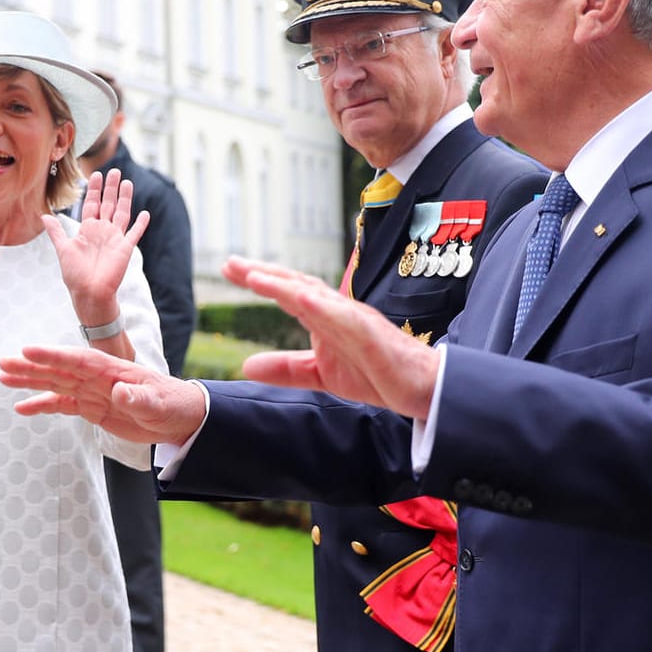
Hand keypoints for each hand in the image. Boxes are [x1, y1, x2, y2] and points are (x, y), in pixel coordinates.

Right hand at [0, 345, 205, 445]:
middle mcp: (96, 378)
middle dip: (31, 367)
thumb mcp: (158, 404)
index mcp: (111, 370)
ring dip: (30, 381)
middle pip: (58, 369)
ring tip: (3, 378)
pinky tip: (21, 407)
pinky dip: (41, 405)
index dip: (52, 355)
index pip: (77, 360)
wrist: (179, 417)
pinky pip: (61, 405)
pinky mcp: (91, 407)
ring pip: (54, 383)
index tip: (28, 351)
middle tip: (3, 363)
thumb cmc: (171, 404)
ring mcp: (91, 391)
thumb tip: (121, 392)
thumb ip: (138, 398)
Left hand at [45, 169, 148, 323]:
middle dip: (110, 188)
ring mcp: (115, 239)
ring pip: (122, 213)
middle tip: (113, 171)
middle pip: (108, 204)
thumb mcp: (63, 249)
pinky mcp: (125, 248)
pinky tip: (145, 213)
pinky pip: (134, 233)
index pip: (92, 204)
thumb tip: (44, 216)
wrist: (88, 293)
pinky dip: (140, 224)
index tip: (95, 174)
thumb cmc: (75, 275)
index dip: (94, 190)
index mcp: (88, 230)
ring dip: (125, 198)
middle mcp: (103, 231)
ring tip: (127, 182)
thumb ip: (56, 232)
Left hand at [221, 256, 442, 419]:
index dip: (259, 278)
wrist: (421, 388)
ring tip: (255, 277)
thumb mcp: (320, 374)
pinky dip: (324, 307)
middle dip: (263, 273)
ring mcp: (355, 320)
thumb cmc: (376, 373)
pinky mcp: (372, 335)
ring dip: (285, 285)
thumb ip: (286, 368)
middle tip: (230, 263)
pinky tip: (303, 300)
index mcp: (325, 317)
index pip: (288, 291)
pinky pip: (347, 318)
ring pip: (316, 296)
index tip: (230, 268)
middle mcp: (337, 311)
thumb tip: (246, 366)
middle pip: (296, 284)